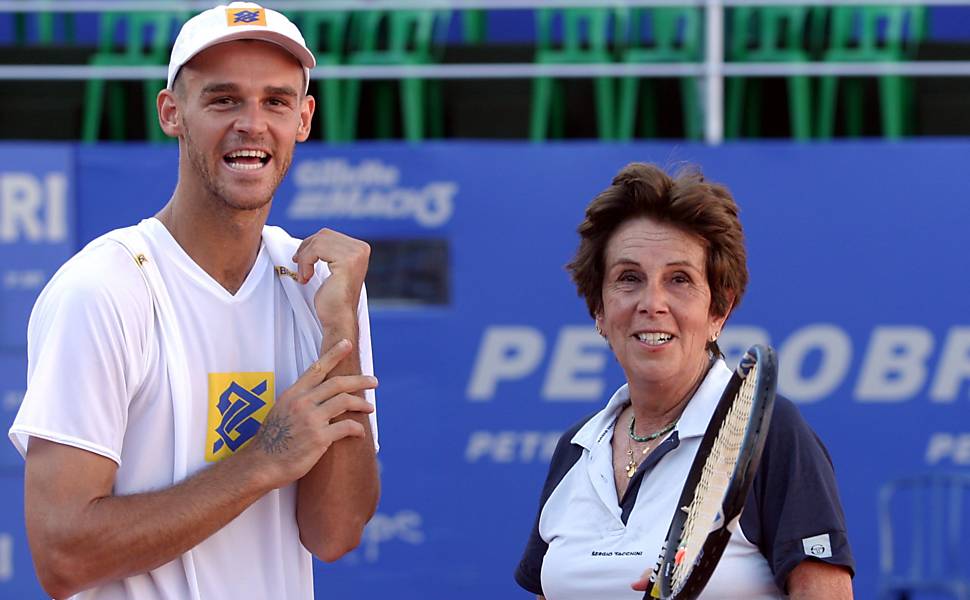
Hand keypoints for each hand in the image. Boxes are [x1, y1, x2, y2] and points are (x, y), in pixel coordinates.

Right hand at [245, 339, 376, 487]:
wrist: (262, 464)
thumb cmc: (271, 441)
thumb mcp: (281, 412)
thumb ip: (299, 402)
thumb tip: (319, 398)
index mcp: (293, 394)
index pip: (316, 368)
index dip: (334, 354)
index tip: (347, 344)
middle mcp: (302, 402)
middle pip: (337, 383)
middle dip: (359, 380)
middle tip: (373, 381)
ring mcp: (311, 419)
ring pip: (345, 401)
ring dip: (362, 403)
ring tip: (370, 408)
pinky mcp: (319, 437)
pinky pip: (346, 427)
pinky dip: (357, 428)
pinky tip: (361, 433)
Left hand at [292, 229, 369, 326]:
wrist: (338, 318)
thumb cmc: (333, 298)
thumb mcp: (332, 268)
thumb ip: (328, 251)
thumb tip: (310, 239)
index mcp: (360, 248)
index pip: (328, 235)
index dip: (310, 245)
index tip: (301, 261)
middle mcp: (361, 249)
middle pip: (323, 235)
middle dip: (306, 250)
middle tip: (300, 269)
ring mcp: (356, 254)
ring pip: (318, 241)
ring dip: (305, 258)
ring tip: (305, 276)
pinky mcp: (346, 262)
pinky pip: (317, 250)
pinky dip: (306, 263)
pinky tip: (307, 278)